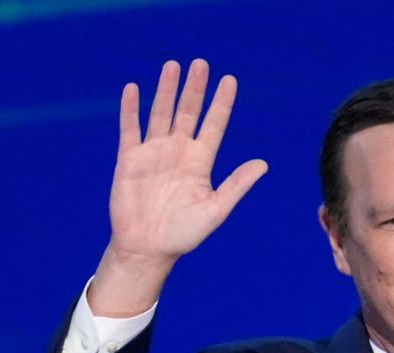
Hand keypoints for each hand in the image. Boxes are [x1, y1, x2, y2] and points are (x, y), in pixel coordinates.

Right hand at [90, 59, 268, 315]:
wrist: (148, 248)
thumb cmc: (184, 234)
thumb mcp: (216, 209)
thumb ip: (237, 185)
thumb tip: (263, 164)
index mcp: (201, 162)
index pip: (214, 124)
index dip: (221, 103)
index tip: (230, 79)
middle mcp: (178, 152)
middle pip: (188, 112)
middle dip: (194, 88)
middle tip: (201, 63)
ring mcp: (153, 153)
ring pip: (161, 113)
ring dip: (166, 90)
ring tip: (173, 66)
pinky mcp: (130, 159)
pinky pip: (130, 129)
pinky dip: (131, 109)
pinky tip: (134, 88)